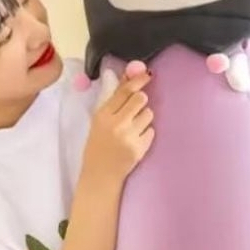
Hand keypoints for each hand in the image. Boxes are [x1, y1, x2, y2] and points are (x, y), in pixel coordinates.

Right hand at [82, 70, 153, 185]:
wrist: (100, 174)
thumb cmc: (97, 145)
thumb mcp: (98, 121)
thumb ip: (113, 100)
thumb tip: (127, 76)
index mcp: (103, 115)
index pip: (124, 91)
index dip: (137, 80)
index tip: (147, 74)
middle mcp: (116, 124)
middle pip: (141, 99)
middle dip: (140, 102)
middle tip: (134, 109)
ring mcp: (129, 137)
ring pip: (149, 114)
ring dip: (143, 119)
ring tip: (132, 129)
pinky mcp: (140, 148)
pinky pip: (151, 131)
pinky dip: (145, 134)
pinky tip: (134, 141)